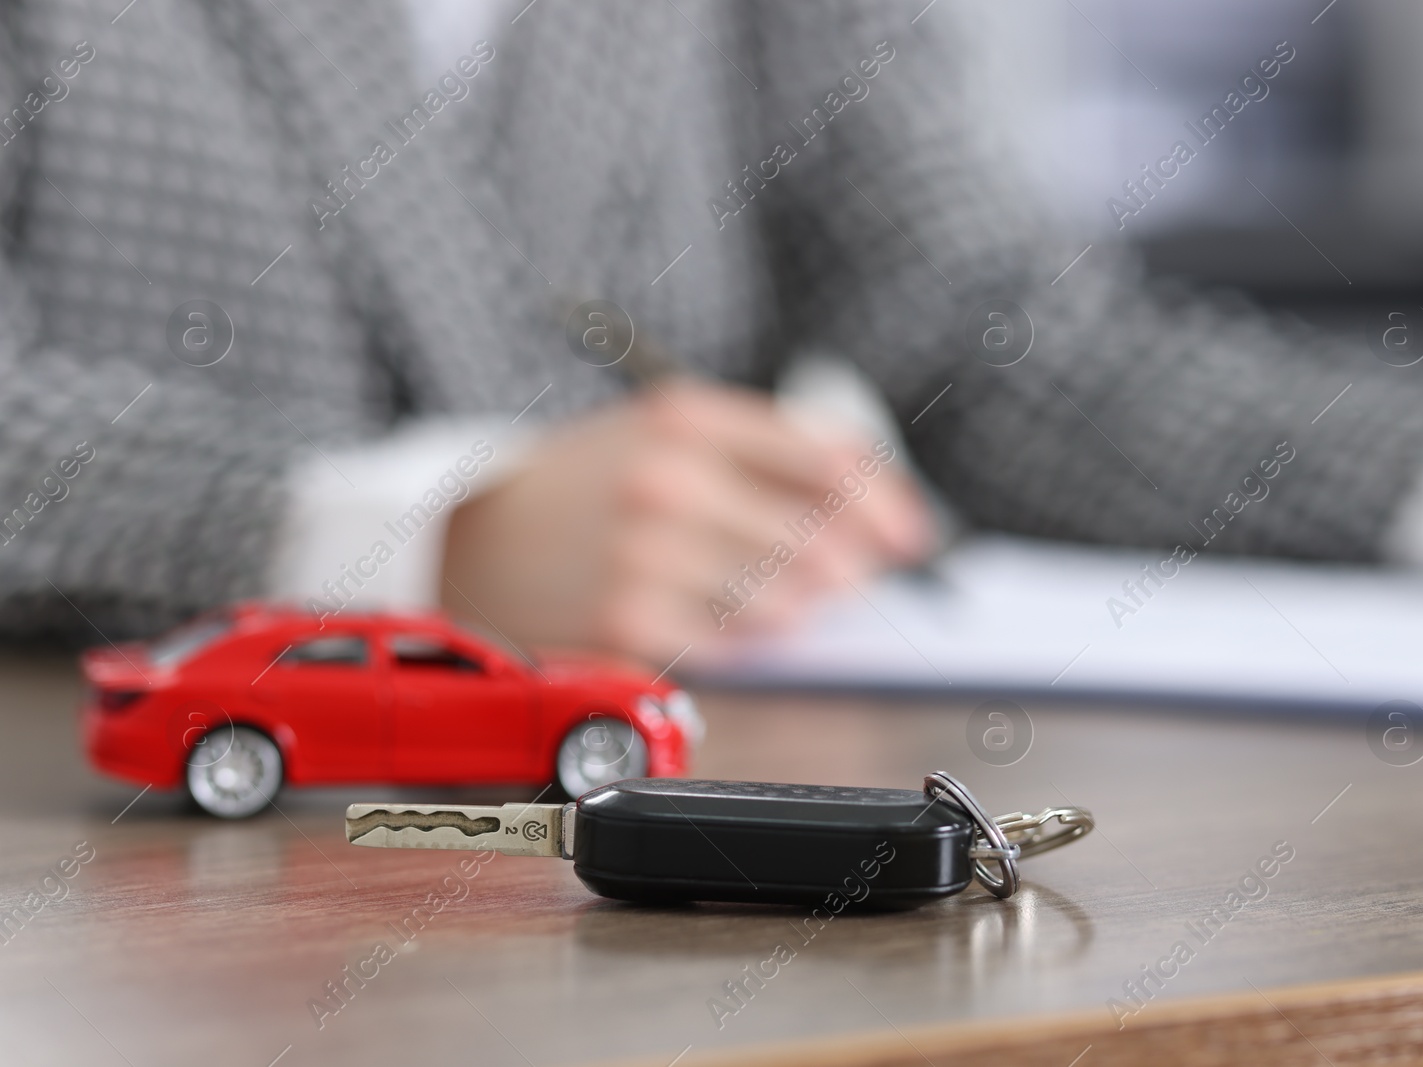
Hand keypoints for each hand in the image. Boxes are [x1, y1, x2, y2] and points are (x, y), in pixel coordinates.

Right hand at [440, 379, 934, 663]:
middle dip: (851, 567)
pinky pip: (734, 645)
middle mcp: (668, 480)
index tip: (909, 534)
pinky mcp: (628, 624)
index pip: (826, 459)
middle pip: (817, 537)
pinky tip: (724, 620)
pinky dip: (747, 640)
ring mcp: (647, 555)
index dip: (883, 504)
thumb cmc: (586, 486)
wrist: (470, 537)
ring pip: (785, 599)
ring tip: (776, 597)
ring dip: (800, 607)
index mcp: (686, 418)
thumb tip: (875, 509)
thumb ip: (767, 455)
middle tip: (855, 578)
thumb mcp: (664, 435)